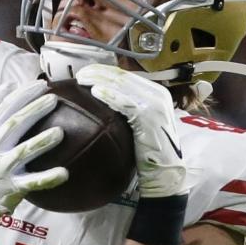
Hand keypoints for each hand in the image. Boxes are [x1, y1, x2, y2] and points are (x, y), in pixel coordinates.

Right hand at [0, 79, 67, 224]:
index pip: (5, 107)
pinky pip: (32, 182)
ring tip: (60, 132)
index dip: (24, 94)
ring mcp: (3, 168)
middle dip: (34, 110)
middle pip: (14, 125)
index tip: (42, 84)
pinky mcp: (13, 187)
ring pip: (23, 152)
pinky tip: (64, 173)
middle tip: (53, 99)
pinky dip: (48, 178)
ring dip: (41, 142)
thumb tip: (10, 84)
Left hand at [75, 63, 186, 198]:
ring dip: (100, 79)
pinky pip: (126, 102)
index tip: (87, 72)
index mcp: (156, 94)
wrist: (164, 174)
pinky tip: (95, 92)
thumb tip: (103, 101)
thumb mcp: (141, 126)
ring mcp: (156, 104)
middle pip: (124, 76)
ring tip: (83, 79)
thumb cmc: (149, 153)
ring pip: (123, 85)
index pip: (127, 76)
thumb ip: (129, 111)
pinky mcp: (150, 116)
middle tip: (80, 73)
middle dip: (100, 72)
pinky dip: (110, 95)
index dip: (106, 71)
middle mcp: (158, 95)